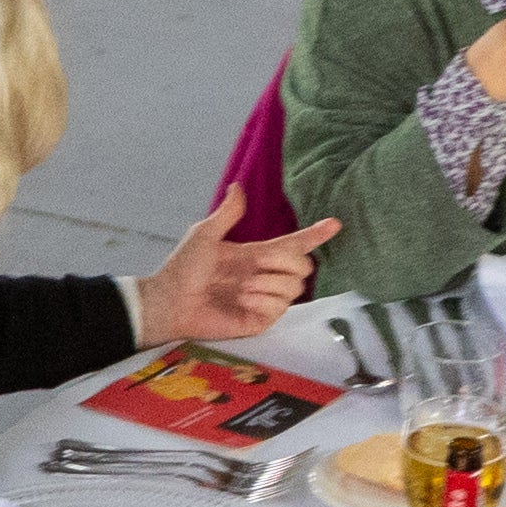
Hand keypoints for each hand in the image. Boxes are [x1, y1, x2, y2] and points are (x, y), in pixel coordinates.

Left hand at [127, 201, 341, 348]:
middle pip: (304, 266)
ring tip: (241, 287)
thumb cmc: (183, 268)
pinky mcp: (261, 319)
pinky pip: (281, 307)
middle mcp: (264, 276)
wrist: (170, 300)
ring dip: (268, 282)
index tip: (334, 224)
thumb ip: (227, 214)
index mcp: (255, 255)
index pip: (293, 245)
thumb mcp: (204, 235)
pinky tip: (243, 299)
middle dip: (286, 261)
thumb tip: (237, 186)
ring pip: (295, 286)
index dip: (314, 235)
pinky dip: (263, 299)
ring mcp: (265, 299)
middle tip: (257, 263)